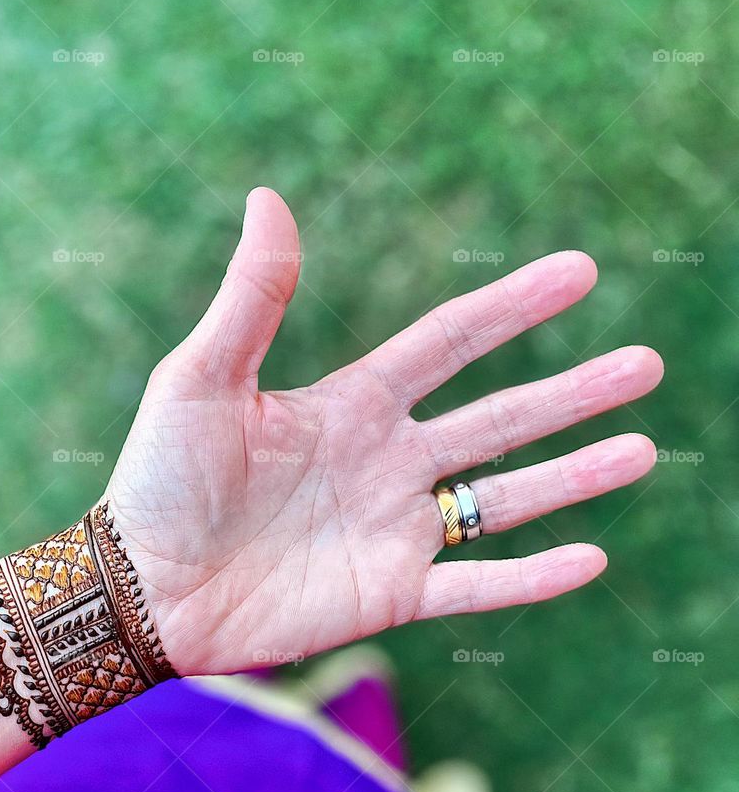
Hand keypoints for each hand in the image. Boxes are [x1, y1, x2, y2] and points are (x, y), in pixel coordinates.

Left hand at [104, 189, 661, 675]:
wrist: (144, 589)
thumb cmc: (160, 480)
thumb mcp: (200, 379)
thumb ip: (250, 300)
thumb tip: (268, 196)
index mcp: (351, 402)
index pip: (451, 342)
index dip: (514, 306)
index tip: (579, 272)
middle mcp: (387, 461)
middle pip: (500, 418)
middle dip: (573, 392)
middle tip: (646, 363)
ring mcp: (394, 530)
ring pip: (504, 500)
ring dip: (573, 477)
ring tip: (643, 449)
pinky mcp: (390, 595)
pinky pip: (476, 585)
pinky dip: (531, 578)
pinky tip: (590, 559)